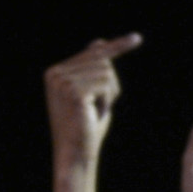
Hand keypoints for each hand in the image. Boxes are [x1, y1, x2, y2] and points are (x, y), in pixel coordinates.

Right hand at [44, 33, 141, 170]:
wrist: (75, 153)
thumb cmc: (85, 125)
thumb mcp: (91, 91)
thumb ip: (92, 68)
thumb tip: (98, 41)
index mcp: (54, 72)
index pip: (93, 52)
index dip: (117, 46)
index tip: (138, 38)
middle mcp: (55, 74)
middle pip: (102, 59)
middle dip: (109, 83)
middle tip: (97, 106)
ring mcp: (62, 82)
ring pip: (107, 72)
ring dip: (109, 93)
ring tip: (93, 111)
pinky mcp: (74, 91)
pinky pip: (106, 83)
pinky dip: (108, 99)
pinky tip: (94, 113)